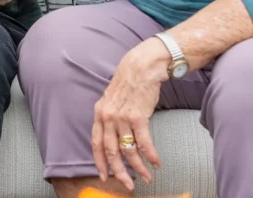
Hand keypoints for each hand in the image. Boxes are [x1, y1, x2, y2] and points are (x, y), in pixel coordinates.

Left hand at [90, 39, 169, 189]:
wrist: (140, 68)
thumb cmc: (128, 84)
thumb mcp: (111, 100)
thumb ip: (110, 118)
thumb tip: (115, 139)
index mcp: (99, 114)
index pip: (96, 144)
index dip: (100, 162)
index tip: (104, 176)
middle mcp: (107, 117)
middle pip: (111, 151)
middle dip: (119, 172)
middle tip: (127, 185)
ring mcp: (122, 117)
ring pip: (128, 150)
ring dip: (139, 167)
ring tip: (147, 177)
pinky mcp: (138, 116)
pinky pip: (144, 142)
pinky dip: (150, 155)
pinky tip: (156, 162)